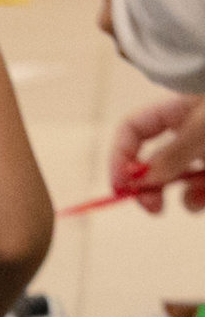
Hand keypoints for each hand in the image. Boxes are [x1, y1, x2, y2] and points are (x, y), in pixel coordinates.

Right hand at [110, 94, 204, 209]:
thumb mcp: (202, 129)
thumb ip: (174, 154)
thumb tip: (141, 181)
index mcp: (178, 109)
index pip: (132, 129)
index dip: (120, 156)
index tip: (121, 186)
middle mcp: (190, 129)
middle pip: (155, 160)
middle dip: (149, 185)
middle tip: (152, 207)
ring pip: (183, 177)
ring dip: (183, 195)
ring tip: (192, 203)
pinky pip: (204, 186)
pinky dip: (202, 196)